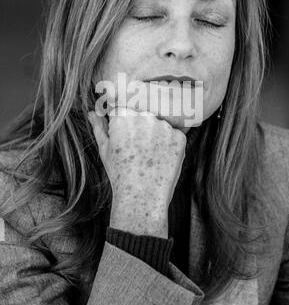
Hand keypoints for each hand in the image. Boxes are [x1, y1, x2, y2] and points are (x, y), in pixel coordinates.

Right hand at [88, 106, 186, 237]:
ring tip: (149, 155)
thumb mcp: (105, 150)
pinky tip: (161, 158)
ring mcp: (163, 126)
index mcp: (123, 116)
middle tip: (137, 148)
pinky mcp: (179, 137)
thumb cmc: (119, 174)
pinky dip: (169, 144)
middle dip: (140, 126)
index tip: (125, 135)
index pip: (124, 108)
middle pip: (143, 113)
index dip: (124, 121)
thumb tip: (92, 112)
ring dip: (156, 134)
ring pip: (160, 123)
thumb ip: (99, 127)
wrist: (142, 196)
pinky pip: (174, 134)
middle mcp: (144, 116)